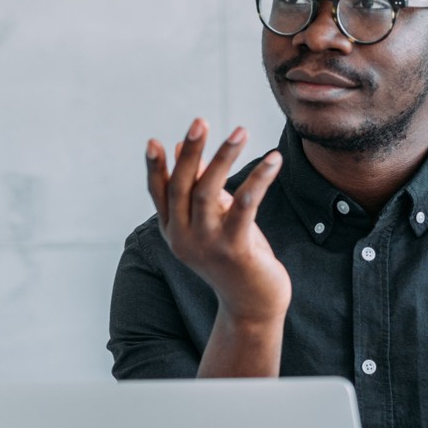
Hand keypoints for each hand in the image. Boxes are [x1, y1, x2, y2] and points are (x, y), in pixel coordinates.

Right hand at [146, 120, 290, 326]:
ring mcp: (208, 245)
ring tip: (240, 131)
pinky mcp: (235, 250)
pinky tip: (273, 159)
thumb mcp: (210, 222)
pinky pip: (244, 205)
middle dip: (190, 153)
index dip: (155, 167)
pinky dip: (258, 179)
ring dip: (223, 158)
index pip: (159, 193)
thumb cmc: (233, 258)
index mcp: (174, 231)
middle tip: (200, 121)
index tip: (153, 141)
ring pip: (207, 192)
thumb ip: (194, 189)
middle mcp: (184, 238)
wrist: (252, 306)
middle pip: (181, 187)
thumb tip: (177, 148)